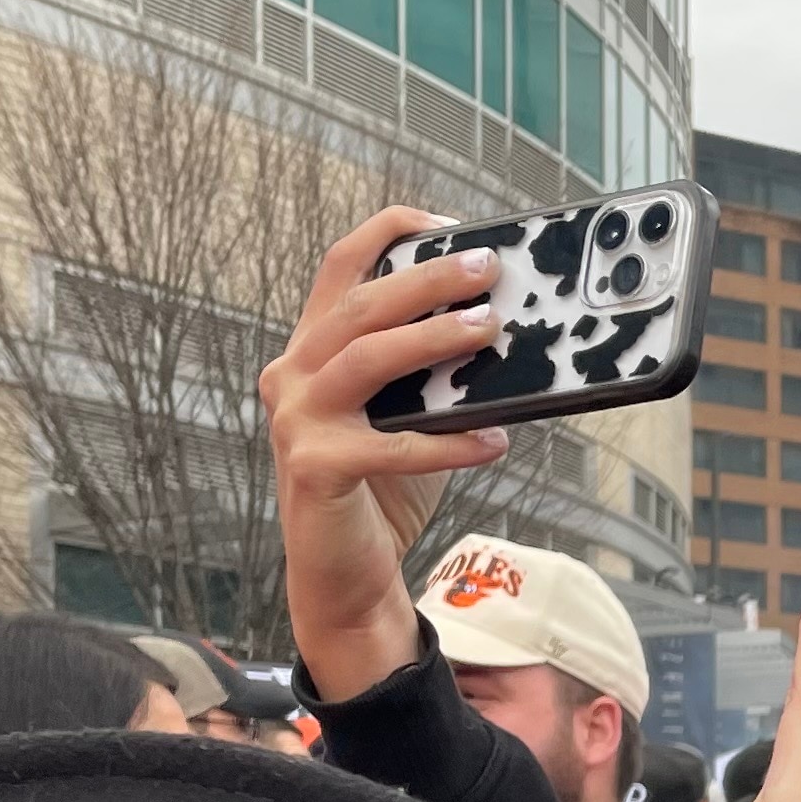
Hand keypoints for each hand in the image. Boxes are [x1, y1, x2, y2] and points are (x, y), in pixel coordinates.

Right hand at [261, 210, 512, 704]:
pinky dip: (449, 443)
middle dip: (427, 279)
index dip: (389, 235)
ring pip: (367, 358)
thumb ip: (439, 374)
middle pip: (360, 306)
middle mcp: (292, 375)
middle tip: (489, 269)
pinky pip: (391, 446)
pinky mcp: (315, 468)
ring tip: (489, 329)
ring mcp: (297, 420)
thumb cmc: (384, 488)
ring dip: (432, 339)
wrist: (346, 576)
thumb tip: (509, 330)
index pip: (340, 269)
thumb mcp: (413, 415)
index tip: (448, 225)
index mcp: (312, 350)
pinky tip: (497, 443)